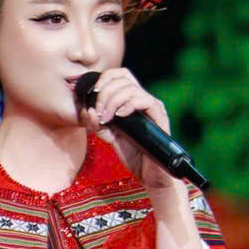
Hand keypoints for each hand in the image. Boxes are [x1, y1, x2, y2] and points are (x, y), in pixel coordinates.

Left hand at [78, 66, 174, 192]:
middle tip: (98, 112)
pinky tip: (119, 116)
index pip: (119, 75)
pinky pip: (143, 100)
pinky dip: (128, 105)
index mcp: (131, 100)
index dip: (105, 79)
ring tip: (106, 118)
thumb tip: (88, 110)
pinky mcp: (159, 115)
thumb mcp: (109, 137)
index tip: (93, 94)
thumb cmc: (133, 154)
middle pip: (123, 78)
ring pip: (131, 88)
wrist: (149, 173)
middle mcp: (143, 99)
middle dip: (105, 93)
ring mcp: (152, 106)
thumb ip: (97, 124)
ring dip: (112, 101)